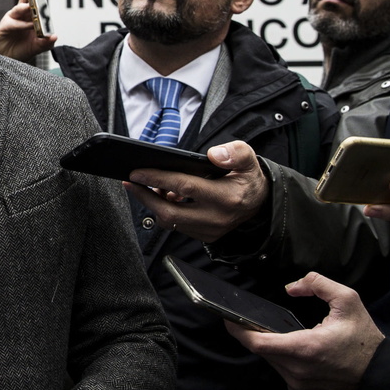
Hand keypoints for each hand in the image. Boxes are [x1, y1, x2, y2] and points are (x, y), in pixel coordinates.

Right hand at [0, 0, 55, 60]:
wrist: (8, 58)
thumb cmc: (22, 49)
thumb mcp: (38, 47)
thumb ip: (46, 43)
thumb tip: (54, 36)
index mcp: (31, 15)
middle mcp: (22, 14)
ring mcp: (13, 18)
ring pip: (19, 7)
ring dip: (27, 7)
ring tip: (32, 8)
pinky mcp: (5, 26)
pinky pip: (14, 23)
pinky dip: (22, 25)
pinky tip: (29, 26)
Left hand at [129, 141, 269, 242]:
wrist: (259, 202)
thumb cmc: (247, 177)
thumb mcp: (248, 158)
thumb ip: (235, 153)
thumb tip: (213, 154)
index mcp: (227, 197)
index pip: (185, 187)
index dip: (158, 178)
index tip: (136, 172)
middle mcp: (217, 218)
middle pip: (170, 212)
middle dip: (145, 196)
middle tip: (130, 182)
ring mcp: (210, 230)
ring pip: (170, 221)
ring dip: (153, 204)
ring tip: (145, 186)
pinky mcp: (205, 236)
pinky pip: (176, 226)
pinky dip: (164, 212)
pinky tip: (161, 196)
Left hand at [226, 271, 383, 389]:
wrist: (381, 375)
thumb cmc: (365, 339)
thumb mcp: (348, 300)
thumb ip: (317, 284)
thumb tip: (291, 287)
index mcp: (305, 348)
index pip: (258, 342)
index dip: (239, 330)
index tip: (228, 318)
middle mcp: (298, 370)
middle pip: (262, 350)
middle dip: (255, 333)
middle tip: (253, 319)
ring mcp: (299, 385)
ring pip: (270, 360)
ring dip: (271, 346)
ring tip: (280, 332)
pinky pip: (281, 371)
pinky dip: (282, 359)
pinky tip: (294, 349)